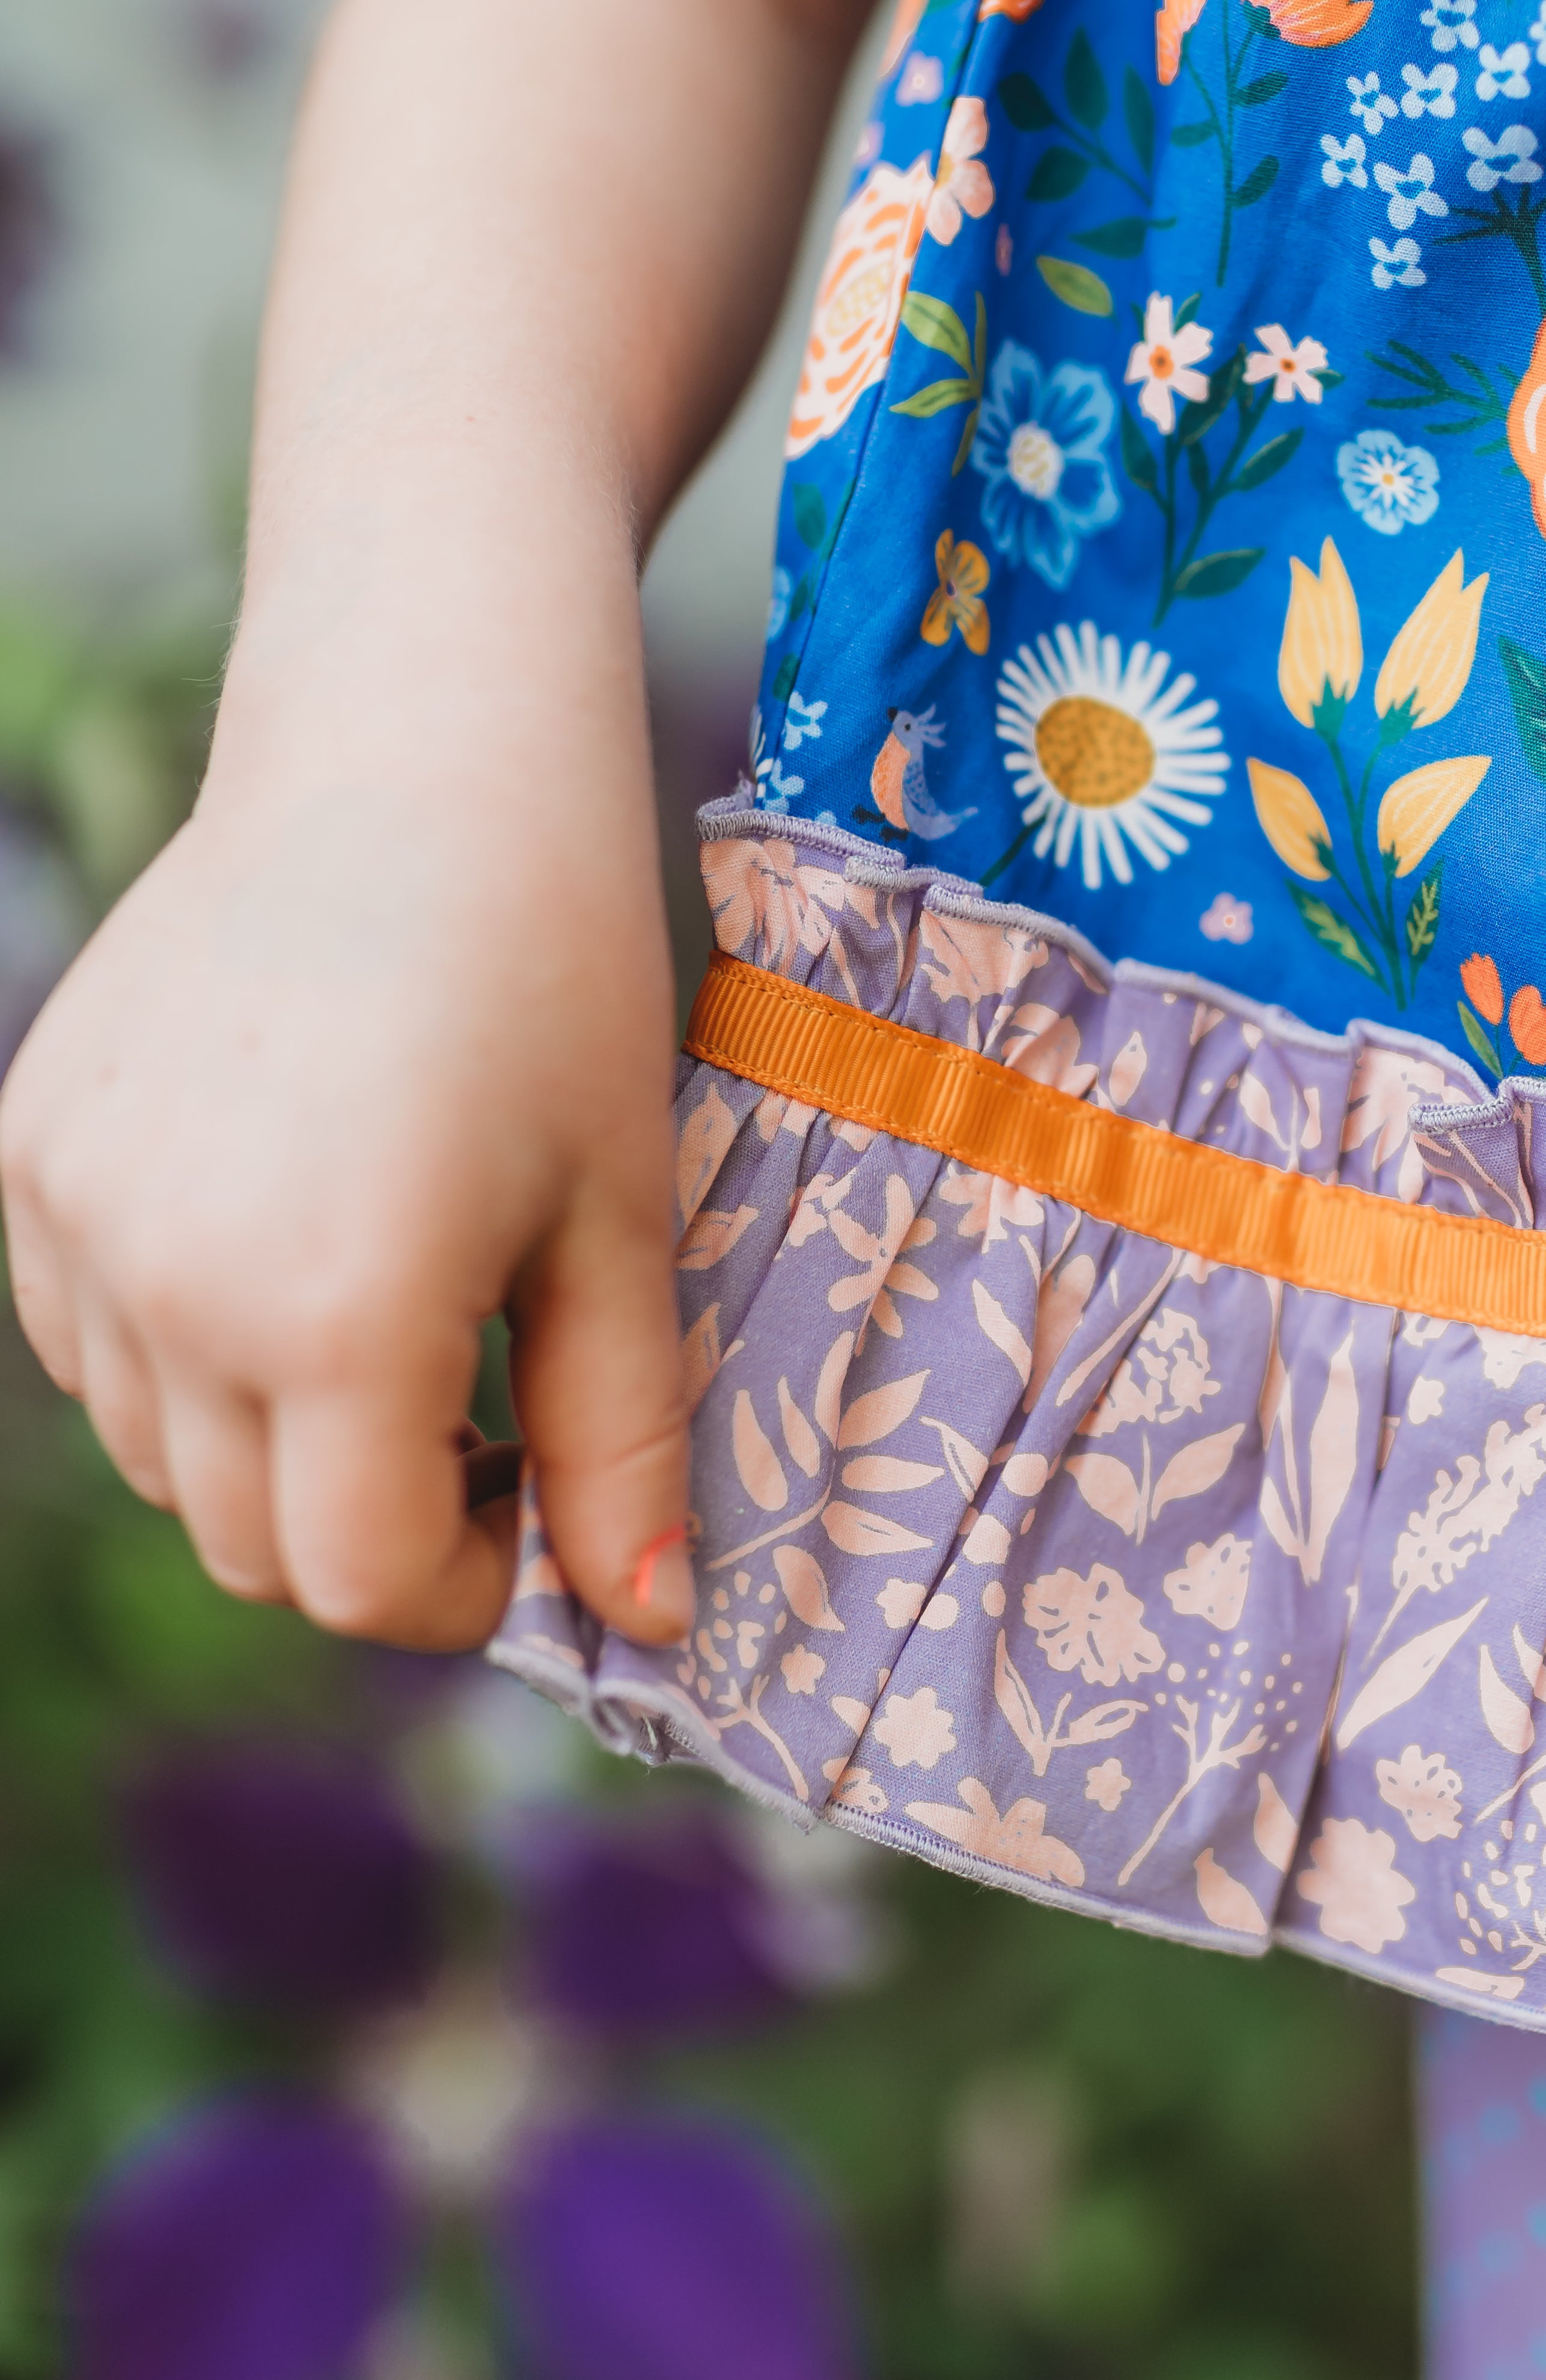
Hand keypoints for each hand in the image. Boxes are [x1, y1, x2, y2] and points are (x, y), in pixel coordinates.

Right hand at [0, 695, 694, 1654]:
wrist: (414, 759)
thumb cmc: (556, 977)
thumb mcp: (623, 1220)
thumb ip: (621, 1437)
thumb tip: (649, 1620)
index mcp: (330, 1312)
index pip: (365, 1581)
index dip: (469, 1588)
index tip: (538, 1514)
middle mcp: (171, 1283)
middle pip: (253, 1543)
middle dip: (378, 1529)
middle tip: (488, 1425)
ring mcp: (77, 1216)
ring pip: (162, 1457)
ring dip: (277, 1444)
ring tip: (394, 1309)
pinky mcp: (31, 1154)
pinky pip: (98, 1344)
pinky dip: (185, 1349)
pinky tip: (287, 1237)